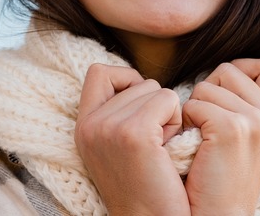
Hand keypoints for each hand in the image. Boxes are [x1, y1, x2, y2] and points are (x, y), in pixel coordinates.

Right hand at [75, 64, 189, 215]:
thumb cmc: (148, 186)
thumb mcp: (118, 146)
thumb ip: (118, 114)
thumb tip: (138, 81)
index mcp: (83, 127)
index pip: (99, 72)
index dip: (126, 80)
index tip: (141, 107)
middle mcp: (90, 125)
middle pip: (136, 80)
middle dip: (154, 105)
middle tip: (154, 143)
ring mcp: (109, 128)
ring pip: (154, 88)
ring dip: (167, 114)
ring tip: (161, 149)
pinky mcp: (134, 134)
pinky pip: (168, 99)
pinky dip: (176, 120)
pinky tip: (169, 149)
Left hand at [182, 58, 259, 215]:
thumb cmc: (218, 179)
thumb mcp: (244, 138)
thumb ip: (243, 104)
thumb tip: (223, 71)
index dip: (239, 70)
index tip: (222, 94)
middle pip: (229, 70)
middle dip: (208, 90)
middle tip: (205, 125)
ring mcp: (256, 122)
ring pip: (207, 85)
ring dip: (193, 108)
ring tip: (199, 139)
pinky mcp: (232, 129)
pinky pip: (194, 105)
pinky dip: (184, 123)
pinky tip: (192, 146)